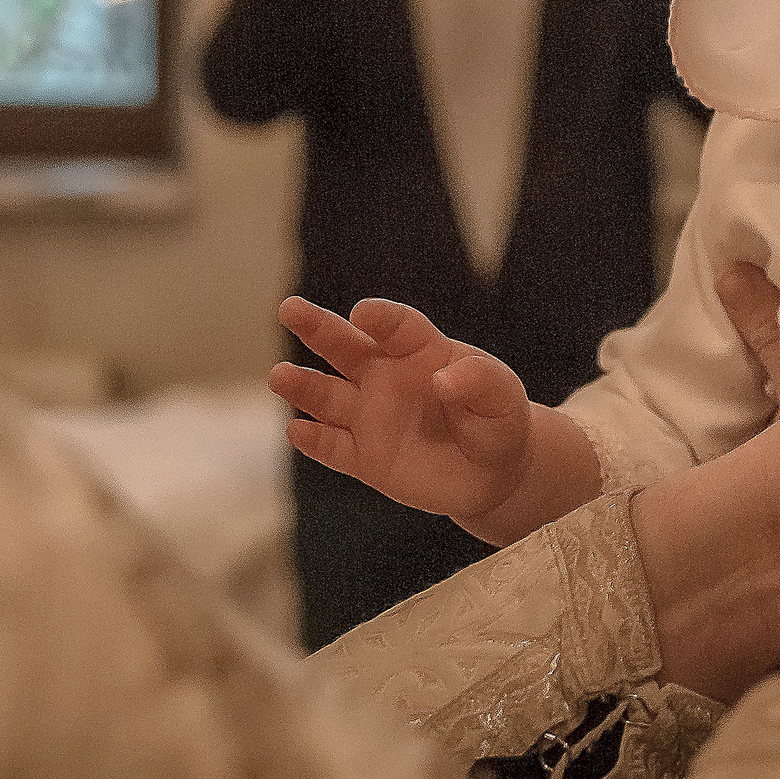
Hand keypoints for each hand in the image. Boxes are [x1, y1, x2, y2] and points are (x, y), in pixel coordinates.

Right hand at [272, 297, 531, 519]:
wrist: (493, 470)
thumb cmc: (496, 418)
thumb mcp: (501, 397)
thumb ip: (477, 382)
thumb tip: (443, 380)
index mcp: (420, 350)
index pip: (398, 326)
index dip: (382, 318)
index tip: (366, 313)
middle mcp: (385, 376)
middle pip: (345, 346)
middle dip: (317, 327)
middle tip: (289, 308)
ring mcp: (370, 416)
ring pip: (327, 397)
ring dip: (302, 386)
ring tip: (279, 375)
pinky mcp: (364, 457)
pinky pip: (333, 448)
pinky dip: (314, 441)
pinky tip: (296, 430)